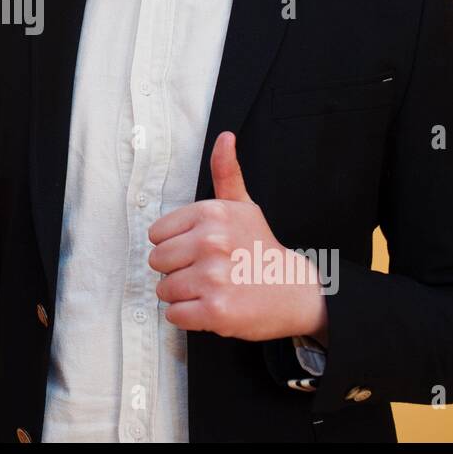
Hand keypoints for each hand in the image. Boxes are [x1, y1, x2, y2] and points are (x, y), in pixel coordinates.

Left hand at [147, 131, 328, 342]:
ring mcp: (213, 277)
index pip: (157, 234)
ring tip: (211, 289)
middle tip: (206, 271)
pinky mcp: (215, 311)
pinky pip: (174, 314)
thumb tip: (225, 136)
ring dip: (183, 294)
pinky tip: (211, 307)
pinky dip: (188, 316)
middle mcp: (210, 241)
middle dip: (176, 270)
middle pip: (157, 261)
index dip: (175, 245)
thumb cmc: (260, 247)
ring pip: (164, 289)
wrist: (295, 291)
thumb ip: (226, 173)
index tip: (200, 249)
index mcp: (211, 213)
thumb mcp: (243, 206)